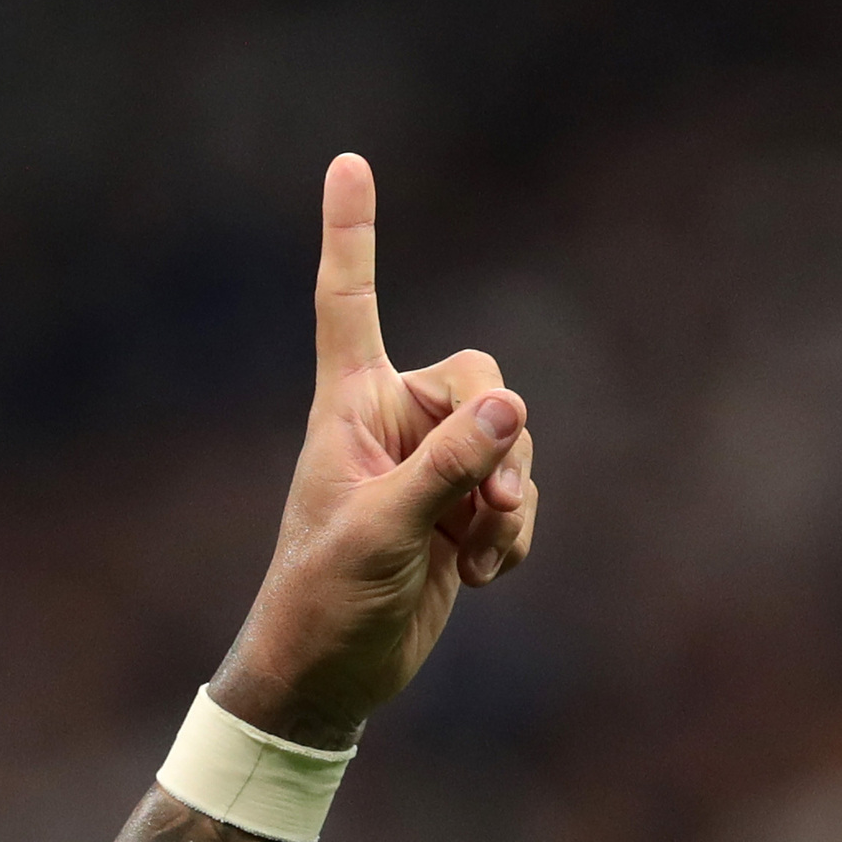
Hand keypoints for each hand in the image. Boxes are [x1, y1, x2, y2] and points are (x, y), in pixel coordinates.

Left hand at [212, 153, 537, 749]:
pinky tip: (481, 574)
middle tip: (493, 503)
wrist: (328, 681)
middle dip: (502, 439)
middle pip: (481, 380)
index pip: (350, 305)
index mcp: (347, 410)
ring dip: (509, 502)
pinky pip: (517, 494)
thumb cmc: (323, 603)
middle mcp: (390, 426)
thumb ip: (447, 470)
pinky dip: (513, 534)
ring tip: (475, 554)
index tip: (349, 160)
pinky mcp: (458, 513)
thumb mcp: (380, 534)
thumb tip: (512, 410)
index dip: (352, 235)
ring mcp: (429, 469)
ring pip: (511, 444)